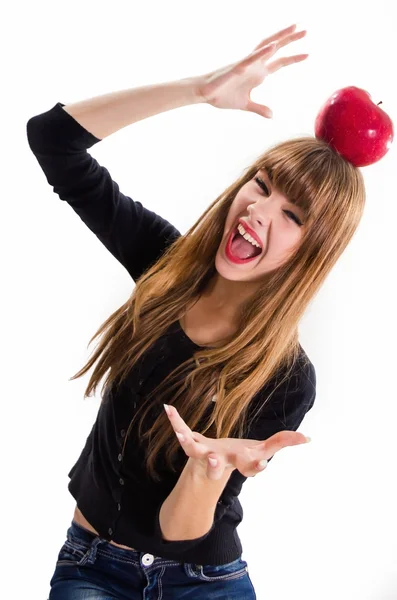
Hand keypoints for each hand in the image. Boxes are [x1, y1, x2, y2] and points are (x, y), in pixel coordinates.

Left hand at [163, 404, 310, 480]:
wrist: (211, 471)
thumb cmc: (239, 457)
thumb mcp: (261, 450)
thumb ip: (283, 442)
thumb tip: (308, 438)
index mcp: (241, 463)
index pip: (251, 467)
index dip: (258, 465)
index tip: (263, 461)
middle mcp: (221, 462)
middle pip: (219, 467)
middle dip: (218, 466)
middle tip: (218, 460)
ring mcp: (203, 455)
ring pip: (195, 451)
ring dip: (189, 444)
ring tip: (182, 438)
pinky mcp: (191, 444)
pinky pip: (183, 431)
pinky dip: (175, 420)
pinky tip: (168, 408)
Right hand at [195, 23, 307, 117]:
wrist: (205, 94)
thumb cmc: (223, 96)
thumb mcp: (245, 105)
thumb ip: (259, 108)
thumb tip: (272, 115)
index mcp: (258, 73)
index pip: (279, 63)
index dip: (293, 58)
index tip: (308, 54)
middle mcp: (254, 65)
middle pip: (275, 49)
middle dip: (290, 40)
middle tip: (305, 31)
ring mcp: (246, 64)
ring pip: (265, 47)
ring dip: (279, 38)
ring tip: (293, 28)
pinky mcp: (236, 68)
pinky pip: (251, 58)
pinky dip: (262, 52)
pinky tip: (272, 46)